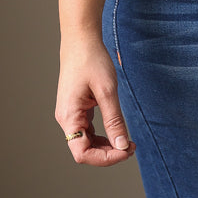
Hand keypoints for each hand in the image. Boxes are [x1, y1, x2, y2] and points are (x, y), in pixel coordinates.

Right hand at [55, 35, 135, 166]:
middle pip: (84, 150)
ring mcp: (71, 114)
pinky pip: (88, 130)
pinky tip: (117, 131)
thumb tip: (122, 145)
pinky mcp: (77, 108)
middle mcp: (66, 118)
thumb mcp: (107, 91)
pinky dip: (102, 135)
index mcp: (69, 117)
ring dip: (106, 146)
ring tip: (127, 141)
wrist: (81, 39)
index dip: (105, 158)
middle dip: (108, 153)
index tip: (126, 150)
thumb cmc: (92, 60)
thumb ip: (114, 120)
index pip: (82, 153)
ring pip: (87, 142)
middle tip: (131, 146)